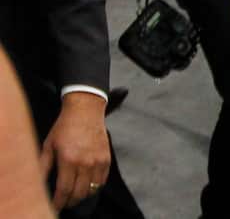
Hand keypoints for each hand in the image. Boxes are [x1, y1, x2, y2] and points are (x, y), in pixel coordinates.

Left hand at [40, 93, 108, 209]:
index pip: (64, 190)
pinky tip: (86, 185)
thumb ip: (43, 166)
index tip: (54, 206)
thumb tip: (37, 183)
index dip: (58, 202)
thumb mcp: (49, 145)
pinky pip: (102, 180)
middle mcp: (86, 162)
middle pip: (79, 193)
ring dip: (82, 195)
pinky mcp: (107, 157)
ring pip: (92, 189)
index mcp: (69, 159)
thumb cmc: (64, 127)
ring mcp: (98, 160)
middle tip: (63, 202)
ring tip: (74, 195)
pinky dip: (95, 186)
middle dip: (70, 201)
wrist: (86, 110)